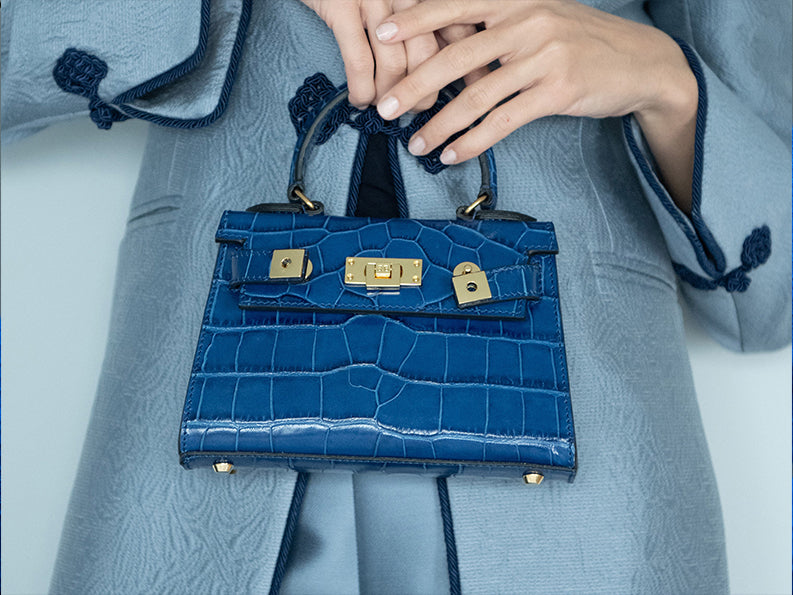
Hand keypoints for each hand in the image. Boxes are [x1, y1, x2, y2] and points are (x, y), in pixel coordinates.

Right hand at [300, 0, 440, 108]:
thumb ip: (418, 22)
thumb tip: (435, 63)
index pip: (454, 34)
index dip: (455, 69)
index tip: (449, 94)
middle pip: (426, 56)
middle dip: (422, 93)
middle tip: (413, 110)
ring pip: (394, 64)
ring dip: (388, 97)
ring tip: (382, 108)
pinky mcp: (342, 7)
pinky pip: (359, 61)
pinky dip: (362, 89)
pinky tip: (359, 99)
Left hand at [373, 0, 697, 210]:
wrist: (641, 62)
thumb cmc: (579, 41)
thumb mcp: (538, 19)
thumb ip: (494, 31)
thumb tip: (444, 54)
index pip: (455, 4)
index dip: (415, 18)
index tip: (380, 33)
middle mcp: (528, 21)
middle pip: (456, 55)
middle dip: (414, 84)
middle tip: (383, 106)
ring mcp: (544, 56)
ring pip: (477, 95)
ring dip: (440, 124)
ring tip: (415, 144)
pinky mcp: (558, 91)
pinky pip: (503, 121)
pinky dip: (472, 141)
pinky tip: (452, 154)